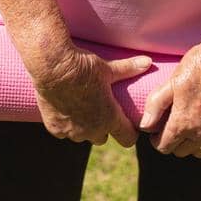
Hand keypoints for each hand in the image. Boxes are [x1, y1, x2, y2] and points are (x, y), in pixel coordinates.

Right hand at [30, 46, 151, 147]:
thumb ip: (128, 69)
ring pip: (81, 136)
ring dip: (83, 127)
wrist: (52, 67)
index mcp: (109, 118)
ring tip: (80, 109)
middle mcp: (92, 130)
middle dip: (103, 127)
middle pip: (102, 138)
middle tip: (100, 110)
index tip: (127, 123)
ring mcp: (72, 131)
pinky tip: (64, 109)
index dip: (129, 132)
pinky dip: (64, 124)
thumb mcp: (107, 68)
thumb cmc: (82, 66)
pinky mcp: (55, 128)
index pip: (127, 138)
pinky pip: (63, 133)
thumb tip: (148, 62)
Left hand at [138, 29, 200, 158]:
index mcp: (182, 123)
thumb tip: (144, 126)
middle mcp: (200, 134)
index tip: (157, 131)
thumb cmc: (198, 67)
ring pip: (199, 152)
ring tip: (190, 127)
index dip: (156, 140)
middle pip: (180, 151)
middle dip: (173, 141)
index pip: (164, 146)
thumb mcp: (171, 82)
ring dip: (192, 144)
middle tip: (173, 125)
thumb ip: (156, 105)